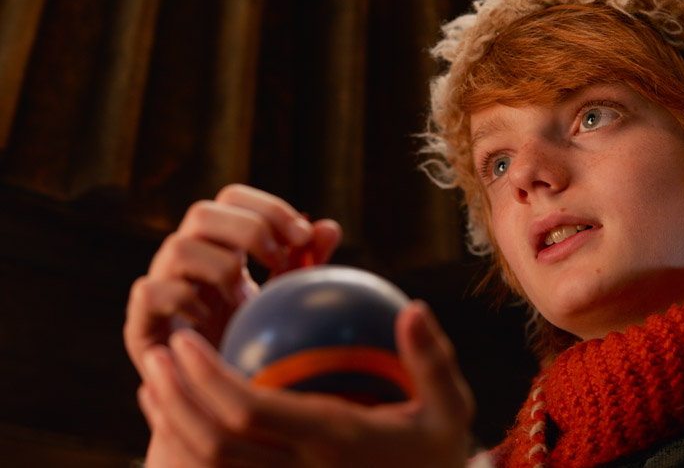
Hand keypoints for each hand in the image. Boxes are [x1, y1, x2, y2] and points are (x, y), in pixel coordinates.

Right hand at [124, 184, 341, 379]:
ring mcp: (160, 286)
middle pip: (202, 211)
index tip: (303, 236)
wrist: (218, 404)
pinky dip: (184, 300)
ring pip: (177, 246)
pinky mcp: (140, 322)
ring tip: (244, 301)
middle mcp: (186, 258)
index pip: (233, 199)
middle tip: (277, 262)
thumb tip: (329, 226)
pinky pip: (149, 291)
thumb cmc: (251, 344)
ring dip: (221, 269)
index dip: (267, 208)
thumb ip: (305, 265)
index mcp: (219, 245)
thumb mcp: (284, 301)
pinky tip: (208, 320)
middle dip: (249, 230)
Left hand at [137, 301, 475, 467]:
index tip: (186, 340)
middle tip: (159, 352)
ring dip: (170, 421)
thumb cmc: (435, 456)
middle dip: (174, 398)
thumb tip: (413, 307)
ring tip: (156, 378)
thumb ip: (432, 361)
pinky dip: (185, 446)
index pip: (250, 412)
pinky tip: (175, 414)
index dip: (206, 378)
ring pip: (208, 466)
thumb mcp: (450, 410)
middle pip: (213, 443)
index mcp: (332, 442)